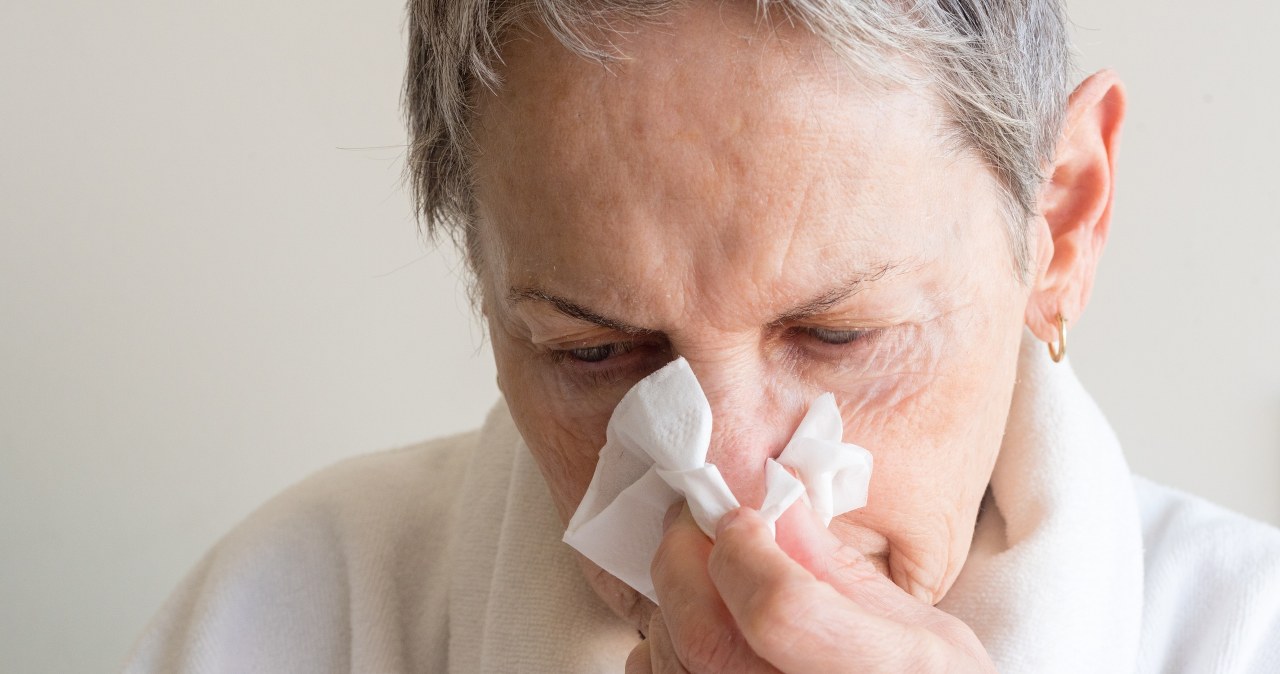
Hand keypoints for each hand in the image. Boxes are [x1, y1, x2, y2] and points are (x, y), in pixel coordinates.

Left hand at [625, 503, 994, 672]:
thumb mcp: (922, 628)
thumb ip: (841, 568)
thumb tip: (777, 495)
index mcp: (879, 672)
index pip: (778, 611)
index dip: (745, 551)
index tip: (744, 516)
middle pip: (706, 639)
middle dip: (687, 561)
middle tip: (701, 522)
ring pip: (673, 661)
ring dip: (674, 602)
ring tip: (707, 576)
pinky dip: (666, 646)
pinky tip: (701, 625)